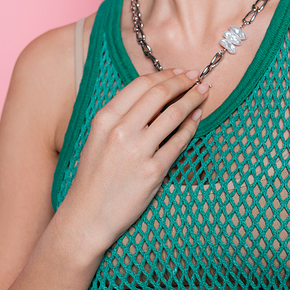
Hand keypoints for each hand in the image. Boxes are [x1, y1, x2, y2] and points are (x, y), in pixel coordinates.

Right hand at [57, 68, 207, 256]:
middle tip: (196, 77)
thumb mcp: (98, 138)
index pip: (141, 85)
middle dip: (182, 82)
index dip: (164, 75)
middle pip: (160, 94)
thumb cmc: (93, 176)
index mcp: (105, 119)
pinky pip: (179, 141)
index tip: (178, 72)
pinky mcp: (153, 172)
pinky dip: (192, 125)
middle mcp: (120, 131)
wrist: (86, 218)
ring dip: (192, 99)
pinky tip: (198, 118)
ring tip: (203, 92)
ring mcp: (137, 151)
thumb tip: (154, 93)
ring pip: (174, 114)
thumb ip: (121, 115)